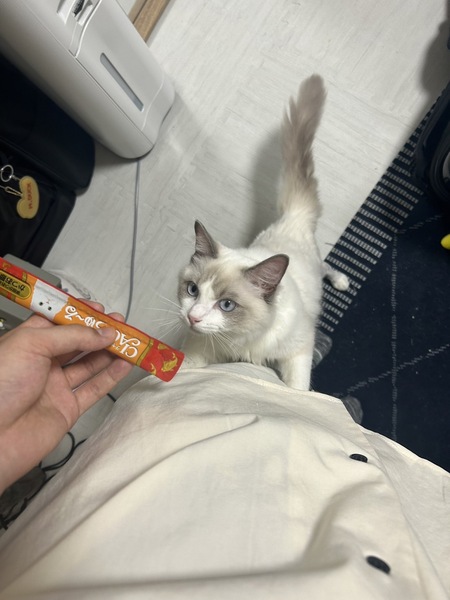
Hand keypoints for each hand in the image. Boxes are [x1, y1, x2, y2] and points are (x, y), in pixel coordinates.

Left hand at [0, 303, 133, 493]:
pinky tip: (125, 365)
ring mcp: (56, 387)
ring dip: (110, 353)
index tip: (101, 309)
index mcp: (29, 343)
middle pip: (78, 343)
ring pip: (90, 365)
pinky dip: (112, 377)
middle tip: (122, 325)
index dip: (80, 315)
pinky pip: (94, 390)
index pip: (59, 322)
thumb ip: (72, 336)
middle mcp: (43, 363)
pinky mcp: (67, 410)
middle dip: (101, 332)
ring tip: (130, 342)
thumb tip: (104, 332)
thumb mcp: (32, 345)